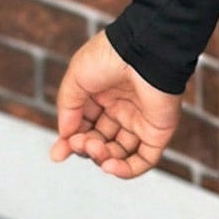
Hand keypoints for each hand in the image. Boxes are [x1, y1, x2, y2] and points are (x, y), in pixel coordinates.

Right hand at [48, 30, 181, 178]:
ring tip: (94, 148)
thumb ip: (68, 110)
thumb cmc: (111, 56)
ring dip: (101, 158)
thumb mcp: (76, 80)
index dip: (71, 143)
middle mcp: (124, 109)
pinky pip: (144, 159)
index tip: (58, 154)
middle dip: (85, 148)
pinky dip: (126, 170)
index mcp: (105, 95)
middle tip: (79, 143)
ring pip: (119, 153)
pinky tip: (108, 165)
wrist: (143, 48)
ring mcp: (142, 120)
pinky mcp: (159, 130)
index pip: (86, 127)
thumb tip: (66, 137)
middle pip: (100, 142)